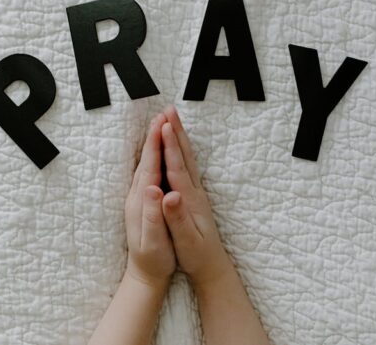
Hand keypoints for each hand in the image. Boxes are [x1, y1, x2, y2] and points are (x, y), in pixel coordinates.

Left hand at [123, 113, 175, 288]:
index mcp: (142, 201)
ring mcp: (140, 198)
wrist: (145, 275)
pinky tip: (160, 152)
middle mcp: (138, 196)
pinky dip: (156, 157)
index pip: (150, 166)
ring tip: (161, 124)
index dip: (157, 144)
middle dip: (155, 136)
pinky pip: (151, 171)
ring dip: (154, 143)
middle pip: (147, 159)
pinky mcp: (145, 202)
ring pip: (148, 163)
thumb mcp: (154, 240)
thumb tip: (153, 188)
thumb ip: (152, 214)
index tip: (163, 123)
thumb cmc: (154, 259)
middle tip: (163, 113)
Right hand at [159, 106, 233, 287]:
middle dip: (175, 132)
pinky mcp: (192, 196)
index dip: (168, 146)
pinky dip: (180, 150)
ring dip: (179, 137)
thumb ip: (177, 217)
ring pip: (186, 158)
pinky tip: (177, 146)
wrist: (212, 266)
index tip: (162, 125)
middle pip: (184, 155)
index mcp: (189, 199)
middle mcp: (194, 191)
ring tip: (172, 119)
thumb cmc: (196, 255)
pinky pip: (185, 166)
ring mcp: (195, 193)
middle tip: (169, 109)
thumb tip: (170, 195)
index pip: (177, 167)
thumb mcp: (186, 240)